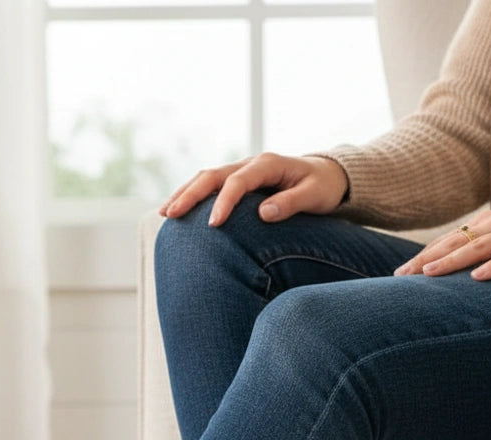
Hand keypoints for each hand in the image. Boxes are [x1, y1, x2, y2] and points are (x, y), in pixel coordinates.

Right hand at [159, 152, 348, 226]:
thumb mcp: (315, 196)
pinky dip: (192, 197)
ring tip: (165, 214)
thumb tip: (264, 213)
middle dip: (190, 194)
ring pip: (206, 178)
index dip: (224, 202)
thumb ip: (291, 203)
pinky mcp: (238, 182)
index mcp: (267, 165)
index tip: (213, 225)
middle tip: (171, 214)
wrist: (325, 176)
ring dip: (184, 194)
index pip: (238, 182)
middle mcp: (250, 164)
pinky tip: (177, 212)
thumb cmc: (322, 187)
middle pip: (212, 175)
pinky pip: (210, 187)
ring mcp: (241, 171)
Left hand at [393, 207, 490, 280]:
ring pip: (478, 247)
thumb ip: (472, 250)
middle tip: (404, 275)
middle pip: (454, 243)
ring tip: (430, 273)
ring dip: (452, 261)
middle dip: (427, 259)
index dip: (422, 256)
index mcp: (481, 224)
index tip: (399, 274)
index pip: (445, 241)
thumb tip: (438, 272)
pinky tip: (478, 277)